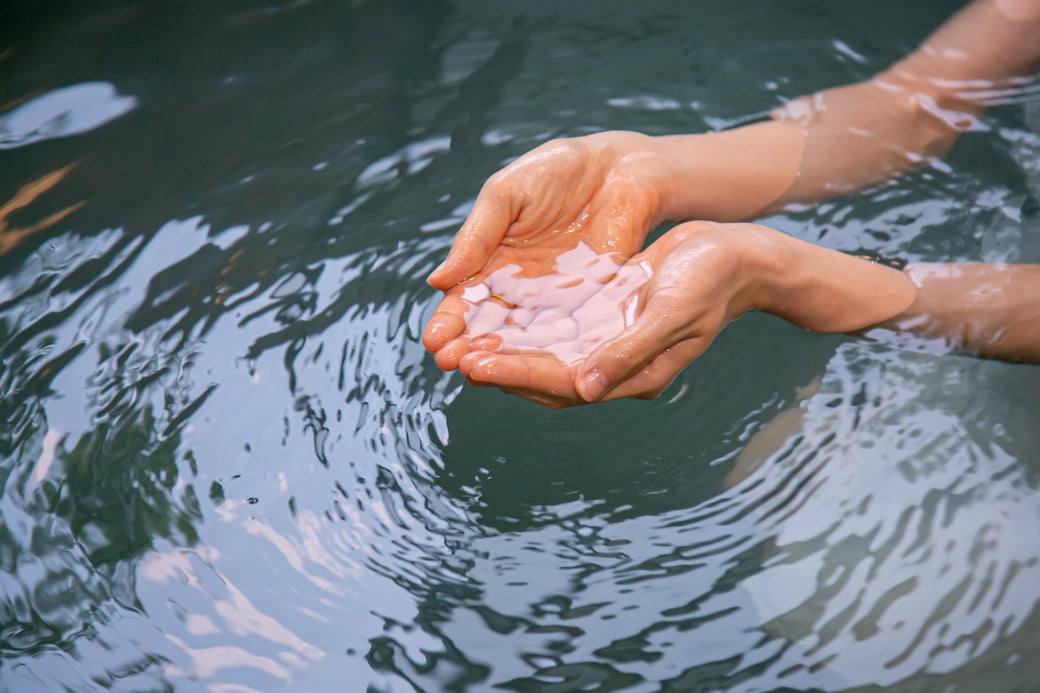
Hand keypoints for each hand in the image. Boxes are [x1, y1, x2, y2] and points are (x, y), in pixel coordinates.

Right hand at [422, 131, 670, 369]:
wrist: (621, 168)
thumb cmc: (557, 170)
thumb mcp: (506, 195)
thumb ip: (476, 236)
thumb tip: (437, 280)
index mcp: (491, 261)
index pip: (464, 299)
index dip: (448, 321)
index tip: (434, 340)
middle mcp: (518, 288)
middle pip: (488, 326)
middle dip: (466, 346)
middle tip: (450, 363)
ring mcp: (553, 300)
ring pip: (522, 338)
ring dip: (501, 358)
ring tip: (480, 372)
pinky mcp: (589, 305)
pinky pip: (565, 335)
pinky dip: (547, 353)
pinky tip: (530, 367)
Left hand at [457, 221, 919, 407]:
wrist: (738, 255)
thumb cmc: (712, 281)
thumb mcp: (673, 313)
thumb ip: (628, 352)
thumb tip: (582, 388)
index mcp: (632, 376)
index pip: (563, 384)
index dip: (517, 375)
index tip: (475, 365)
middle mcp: (614, 366)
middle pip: (545, 374)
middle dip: (499, 366)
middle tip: (451, 356)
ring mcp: (608, 342)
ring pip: (545, 351)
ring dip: (506, 347)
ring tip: (461, 339)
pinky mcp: (604, 316)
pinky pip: (556, 326)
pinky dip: (525, 322)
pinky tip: (494, 310)